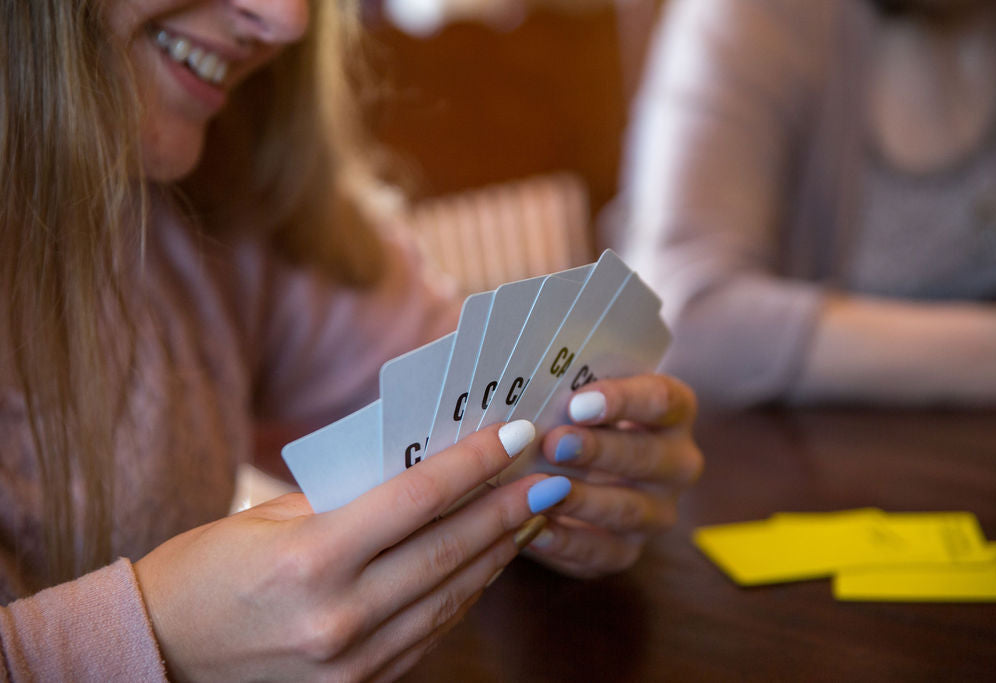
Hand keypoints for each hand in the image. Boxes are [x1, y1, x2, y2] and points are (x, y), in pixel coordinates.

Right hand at [134, 421, 567, 681]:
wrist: (158, 658)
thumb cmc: (202, 574)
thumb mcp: (265, 520)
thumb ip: (345, 499)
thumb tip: (418, 467)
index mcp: (310, 562)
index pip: (417, 499)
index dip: (474, 462)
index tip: (514, 433)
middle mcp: (340, 617)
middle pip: (448, 549)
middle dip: (506, 506)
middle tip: (546, 472)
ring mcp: (354, 663)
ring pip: (450, 596)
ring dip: (497, 551)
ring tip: (529, 514)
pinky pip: (430, 632)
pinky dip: (464, 593)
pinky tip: (486, 563)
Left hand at [526, 374, 701, 577]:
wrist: (572, 469)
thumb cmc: (573, 418)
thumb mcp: (579, 398)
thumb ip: (566, 393)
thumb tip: (528, 396)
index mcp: (673, 412)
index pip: (662, 400)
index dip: (623, 400)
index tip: (578, 402)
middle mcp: (677, 463)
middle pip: (646, 455)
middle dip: (597, 450)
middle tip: (553, 443)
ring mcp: (658, 511)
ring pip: (629, 509)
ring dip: (582, 499)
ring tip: (541, 490)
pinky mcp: (629, 549)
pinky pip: (603, 553)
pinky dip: (567, 543)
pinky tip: (535, 528)